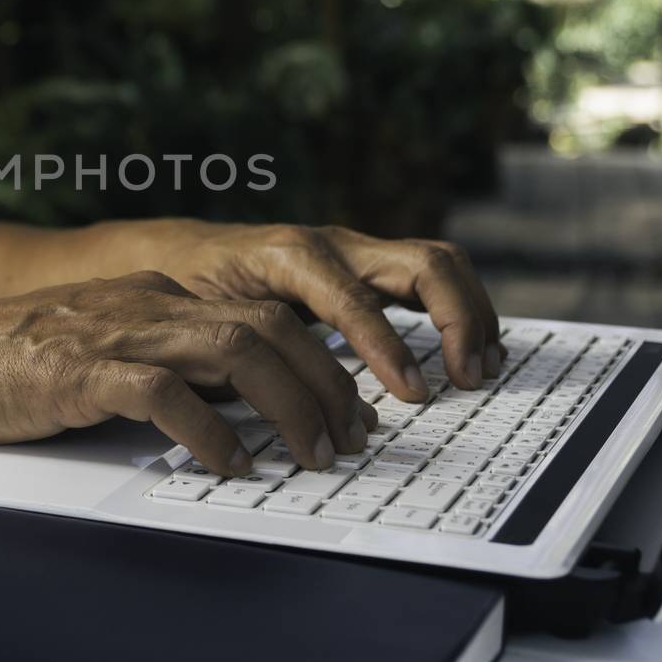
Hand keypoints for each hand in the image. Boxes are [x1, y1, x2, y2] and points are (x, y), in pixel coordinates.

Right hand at [0, 271, 376, 475]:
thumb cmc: (1, 364)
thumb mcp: (100, 353)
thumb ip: (163, 366)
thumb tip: (236, 410)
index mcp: (153, 295)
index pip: (262, 315)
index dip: (318, 362)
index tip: (344, 411)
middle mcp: (143, 303)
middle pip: (266, 327)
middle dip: (324, 383)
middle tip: (347, 439)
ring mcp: (111, 332)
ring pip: (233, 348)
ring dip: (286, 405)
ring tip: (307, 454)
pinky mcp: (75, 370)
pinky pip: (163, 393)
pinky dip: (208, 430)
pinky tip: (228, 464)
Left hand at [156, 222, 504, 402]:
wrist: (178, 253)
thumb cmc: (188, 292)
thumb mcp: (205, 322)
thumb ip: (242, 357)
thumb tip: (273, 416)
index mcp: (290, 257)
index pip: (354, 300)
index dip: (388, 348)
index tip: (415, 394)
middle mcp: (333, 245)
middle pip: (422, 264)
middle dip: (458, 319)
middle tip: (470, 377)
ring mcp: (356, 251)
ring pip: (438, 264)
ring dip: (471, 313)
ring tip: (483, 367)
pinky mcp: (367, 266)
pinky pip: (429, 277)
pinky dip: (459, 310)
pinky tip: (467, 352)